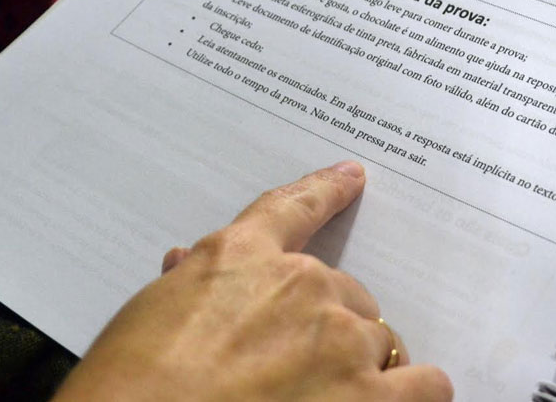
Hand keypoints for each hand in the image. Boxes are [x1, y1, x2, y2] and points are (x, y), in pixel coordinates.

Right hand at [52, 161, 452, 401]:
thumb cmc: (130, 381)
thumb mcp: (149, 316)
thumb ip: (186, 283)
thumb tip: (182, 261)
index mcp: (245, 257)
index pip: (294, 208)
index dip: (326, 189)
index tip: (352, 176)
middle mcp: (304, 287)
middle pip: (347, 293)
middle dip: (328, 322)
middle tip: (299, 363)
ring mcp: (341, 340)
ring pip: (381, 337)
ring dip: (363, 361)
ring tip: (336, 392)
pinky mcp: (369, 397)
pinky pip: (426, 385)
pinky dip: (418, 391)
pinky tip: (398, 398)